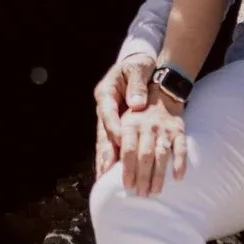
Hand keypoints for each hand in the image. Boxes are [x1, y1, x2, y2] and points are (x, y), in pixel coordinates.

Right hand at [94, 49, 154, 179]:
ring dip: (105, 160)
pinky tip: (109, 173)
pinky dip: (111, 159)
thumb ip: (137, 84)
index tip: (120, 140)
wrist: (140, 66)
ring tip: (103, 177)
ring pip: (105, 141)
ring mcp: (108, 118)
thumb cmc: (139, 66)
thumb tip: (137, 104)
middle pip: (103, 132)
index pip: (108, 113)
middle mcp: (104, 108)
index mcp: (106, 92)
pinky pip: (112, 144)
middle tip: (105, 169)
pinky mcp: (115, 125)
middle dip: (105, 152)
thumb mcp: (138, 68)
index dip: (113, 128)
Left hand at [116, 100, 190, 196]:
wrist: (159, 94)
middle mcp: (148, 126)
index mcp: (130, 124)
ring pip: (162, 155)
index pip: (128, 150)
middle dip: (143, 178)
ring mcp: (164, 129)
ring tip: (155, 191)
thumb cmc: (134, 116)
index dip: (128, 170)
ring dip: (159, 176)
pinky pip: (181, 149)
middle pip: (145, 156)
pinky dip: (180, 164)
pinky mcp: (179, 130)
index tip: (127, 186)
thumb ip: (110, 146)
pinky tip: (177, 178)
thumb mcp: (119, 125)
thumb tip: (103, 170)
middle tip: (141, 194)